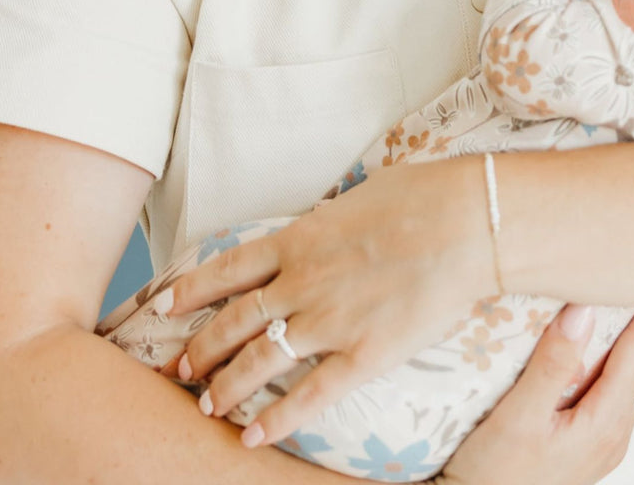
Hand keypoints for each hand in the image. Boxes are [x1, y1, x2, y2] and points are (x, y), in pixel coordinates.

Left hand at [157, 155, 492, 447]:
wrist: (468, 223)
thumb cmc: (425, 196)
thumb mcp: (364, 194)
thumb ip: (335, 218)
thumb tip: (329, 221)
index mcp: (301, 239)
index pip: (230, 269)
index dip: (192, 289)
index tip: (166, 305)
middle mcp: (303, 283)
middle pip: (235, 321)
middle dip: (202, 347)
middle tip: (181, 367)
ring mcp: (328, 322)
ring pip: (259, 362)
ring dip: (227, 386)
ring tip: (207, 405)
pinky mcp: (362, 356)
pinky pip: (308, 397)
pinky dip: (276, 420)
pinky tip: (252, 438)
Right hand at [438, 303, 633, 484]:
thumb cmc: (490, 474)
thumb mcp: (516, 419)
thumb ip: (552, 365)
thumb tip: (583, 311)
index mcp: (604, 422)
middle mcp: (614, 432)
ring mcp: (604, 439)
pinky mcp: (589, 440)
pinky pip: (622, 386)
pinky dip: (631, 354)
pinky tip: (623, 343)